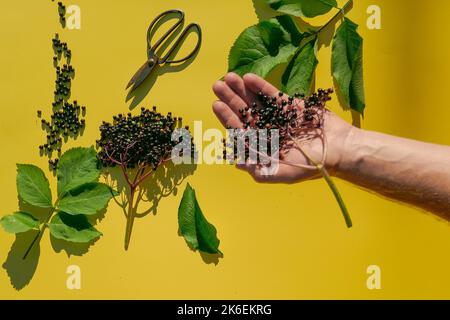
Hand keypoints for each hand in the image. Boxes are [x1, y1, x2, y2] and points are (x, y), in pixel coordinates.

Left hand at [212, 73, 353, 182]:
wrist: (340, 149)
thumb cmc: (312, 165)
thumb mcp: (285, 173)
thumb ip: (262, 171)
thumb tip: (237, 163)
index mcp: (262, 146)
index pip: (241, 130)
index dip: (228, 118)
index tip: (217, 105)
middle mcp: (267, 131)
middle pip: (244, 113)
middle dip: (231, 99)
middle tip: (217, 85)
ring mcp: (277, 117)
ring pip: (256, 102)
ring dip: (242, 90)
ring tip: (229, 76)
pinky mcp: (290, 106)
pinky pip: (272, 95)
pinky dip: (261, 86)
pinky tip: (248, 77)